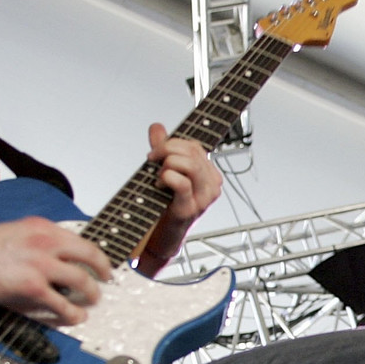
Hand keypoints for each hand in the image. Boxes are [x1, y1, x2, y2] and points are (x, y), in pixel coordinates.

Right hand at [0, 218, 112, 325]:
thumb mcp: (13, 233)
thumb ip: (36, 242)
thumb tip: (55, 261)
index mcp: (41, 226)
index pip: (79, 239)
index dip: (94, 253)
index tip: (99, 262)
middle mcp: (47, 241)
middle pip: (89, 255)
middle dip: (102, 269)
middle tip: (106, 280)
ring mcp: (42, 264)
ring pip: (81, 280)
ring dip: (91, 293)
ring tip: (92, 302)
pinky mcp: (33, 287)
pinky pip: (62, 304)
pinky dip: (73, 313)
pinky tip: (76, 318)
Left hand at [141, 122, 222, 259]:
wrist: (162, 236)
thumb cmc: (166, 205)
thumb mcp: (165, 171)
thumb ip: (162, 148)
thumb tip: (157, 127)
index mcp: (210, 174)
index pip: (195, 146)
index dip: (173, 143)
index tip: (156, 151)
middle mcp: (212, 186)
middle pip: (192, 151)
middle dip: (166, 150)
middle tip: (152, 160)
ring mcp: (203, 198)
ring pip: (188, 164)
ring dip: (166, 165)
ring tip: (158, 176)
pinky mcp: (190, 209)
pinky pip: (180, 182)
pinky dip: (165, 178)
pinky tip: (159, 185)